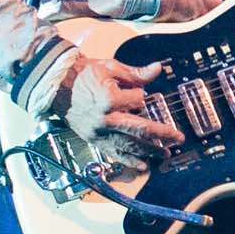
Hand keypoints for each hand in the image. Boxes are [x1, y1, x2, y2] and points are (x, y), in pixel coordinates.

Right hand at [60, 52, 177, 154]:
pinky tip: (142, 166)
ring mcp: (98, 132)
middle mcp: (105, 120)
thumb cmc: (83, 75)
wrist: (56, 85)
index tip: (139, 91)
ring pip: (129, 145)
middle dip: (161, 135)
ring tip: (165, 154)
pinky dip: (129, 160)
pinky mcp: (93, 140)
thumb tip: (158, 69)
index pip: (138, 100)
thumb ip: (135, 73)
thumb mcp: (109, 68)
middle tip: (178, 139)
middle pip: (140, 130)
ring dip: (149, 151)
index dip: (141, 95)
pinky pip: (114, 153)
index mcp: (109, 99)